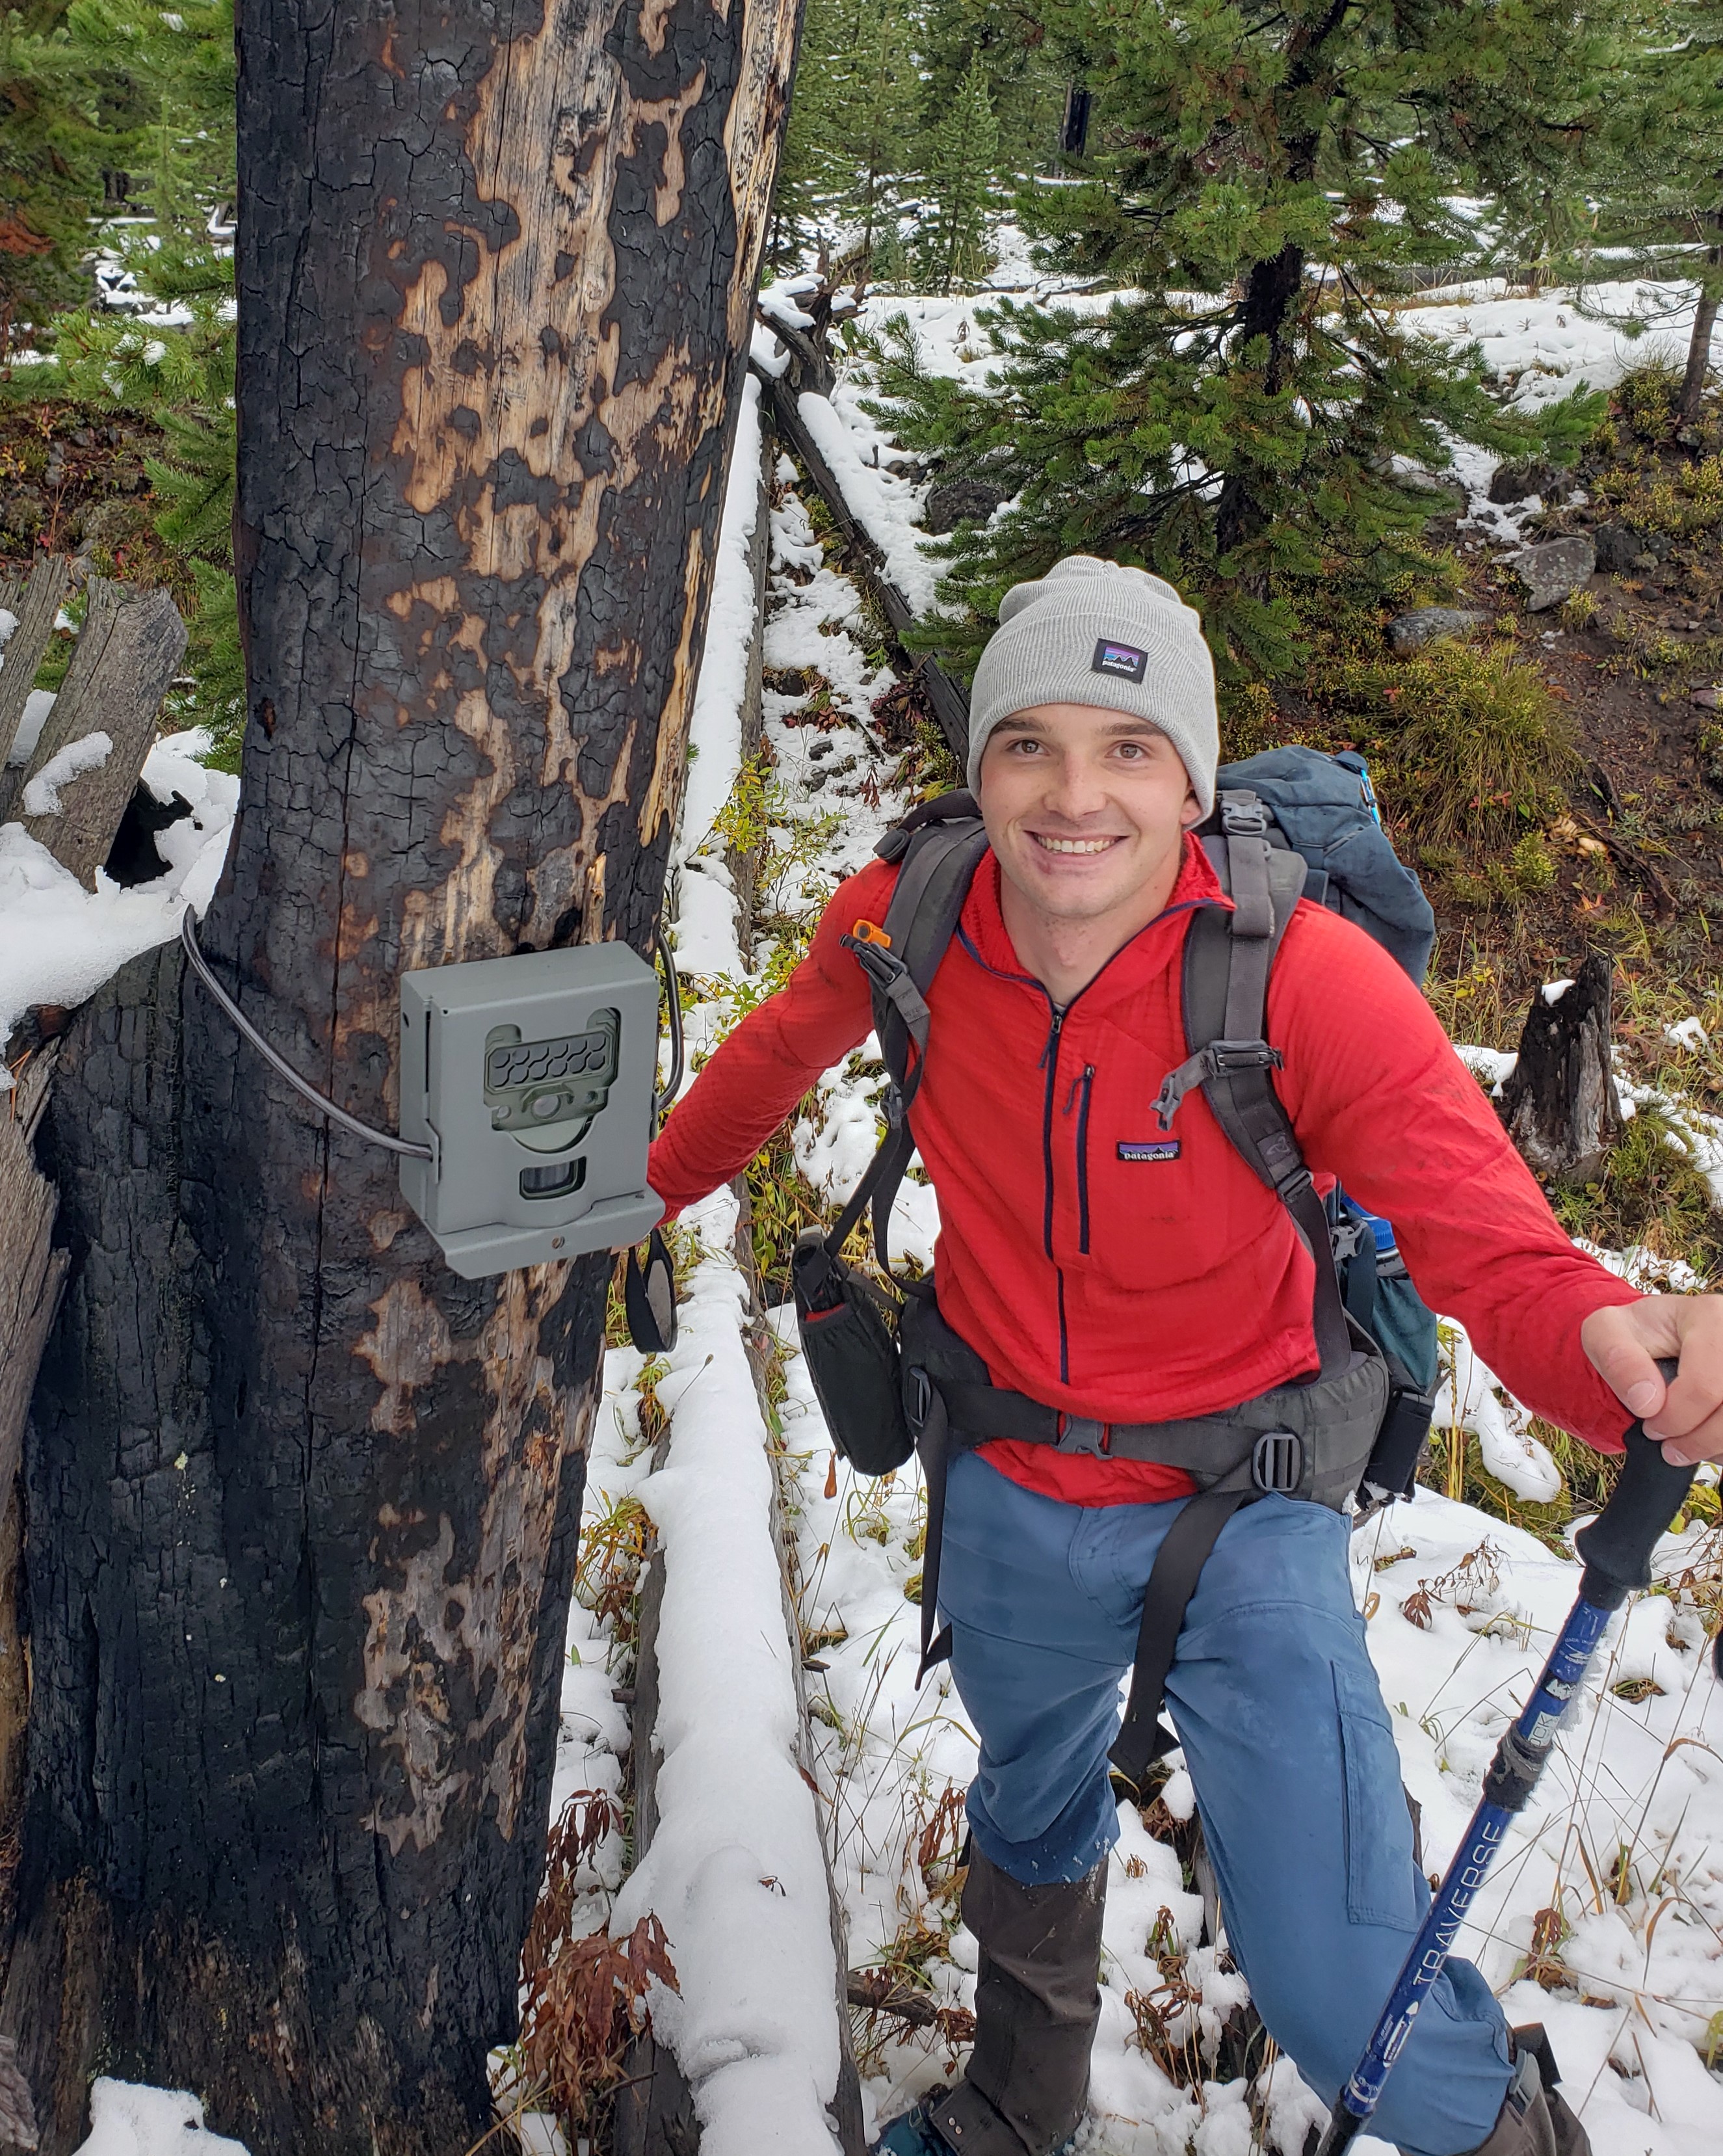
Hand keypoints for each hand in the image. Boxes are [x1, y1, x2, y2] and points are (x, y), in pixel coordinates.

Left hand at [1581, 1295, 1722, 1465]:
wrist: (1658, 1339)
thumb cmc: (1636, 1335)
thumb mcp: (1605, 1332)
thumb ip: (1616, 1359)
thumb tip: (1647, 1403)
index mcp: (1710, 1316)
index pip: (1705, 1385)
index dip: (1675, 1419)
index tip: (1650, 1426)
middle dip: (1698, 1438)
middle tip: (1670, 1446)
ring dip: (1715, 1445)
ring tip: (1687, 1446)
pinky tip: (1707, 1440)